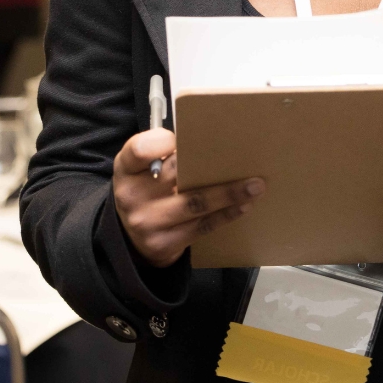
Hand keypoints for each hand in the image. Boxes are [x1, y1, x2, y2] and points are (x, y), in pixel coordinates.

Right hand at [112, 129, 263, 267]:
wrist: (131, 240)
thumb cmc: (146, 191)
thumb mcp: (141, 169)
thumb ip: (163, 153)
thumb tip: (211, 142)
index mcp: (126, 168)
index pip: (138, 150)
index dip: (159, 143)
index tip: (183, 138)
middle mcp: (131, 195)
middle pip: (176, 174)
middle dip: (212, 165)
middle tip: (246, 158)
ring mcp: (146, 222)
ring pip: (194, 203)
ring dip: (229, 194)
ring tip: (256, 186)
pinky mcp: (163, 244)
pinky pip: (201, 227)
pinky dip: (225, 215)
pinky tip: (243, 206)